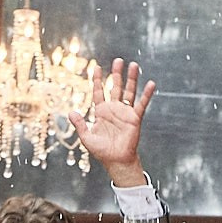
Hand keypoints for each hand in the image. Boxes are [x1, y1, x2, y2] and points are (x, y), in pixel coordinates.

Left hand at [67, 58, 154, 182]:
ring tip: (133, 65)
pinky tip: (151, 84)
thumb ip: (79, 124)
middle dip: (116, 74)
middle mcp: (113, 109)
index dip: (97, 80)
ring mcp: (125, 112)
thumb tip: (70, 112)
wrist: (116, 161)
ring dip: (131, 79)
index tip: (96, 67)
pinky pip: (141, 104)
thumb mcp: (86, 137)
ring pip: (129, 92)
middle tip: (118, 60)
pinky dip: (146, 94)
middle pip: (115, 87)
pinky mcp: (135, 118)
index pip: (98, 92)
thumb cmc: (102, 151)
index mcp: (101, 112)